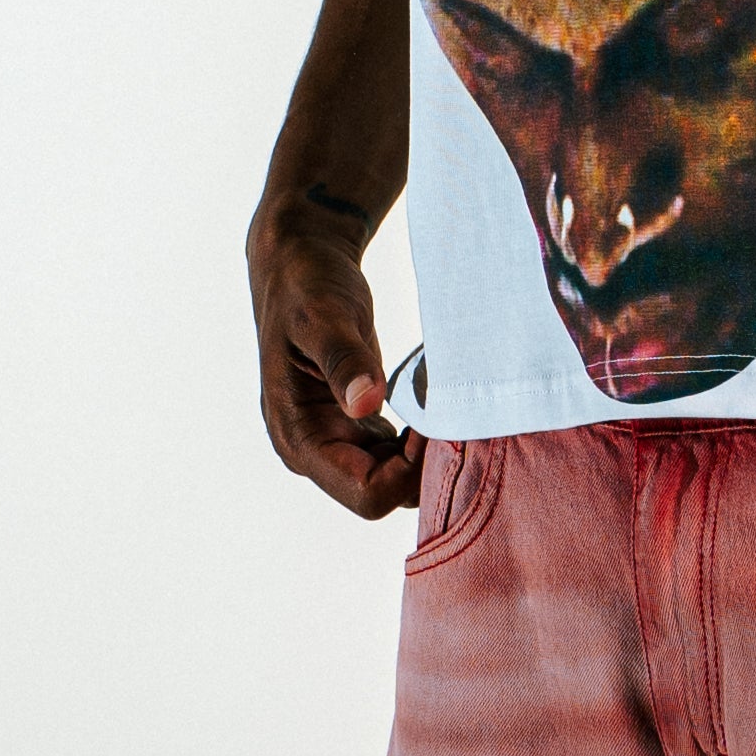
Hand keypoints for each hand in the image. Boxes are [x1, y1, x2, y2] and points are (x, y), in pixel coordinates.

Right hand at [246, 197, 423, 518]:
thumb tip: (367, 405)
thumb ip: (345, 360)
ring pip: (394, 480)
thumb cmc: (308, 284)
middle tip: (456, 416)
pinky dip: (423, 441)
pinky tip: (441, 407)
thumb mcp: (324, 317)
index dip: (408, 471)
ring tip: (452, 410)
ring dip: (426, 456)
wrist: (301, 260)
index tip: (436, 423)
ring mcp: (336, 440)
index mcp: (299, 439)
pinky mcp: (356, 425)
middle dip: (423, 468)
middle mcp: (315, 451)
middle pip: (383, 495)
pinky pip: (396, 456)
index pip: (365, 494)